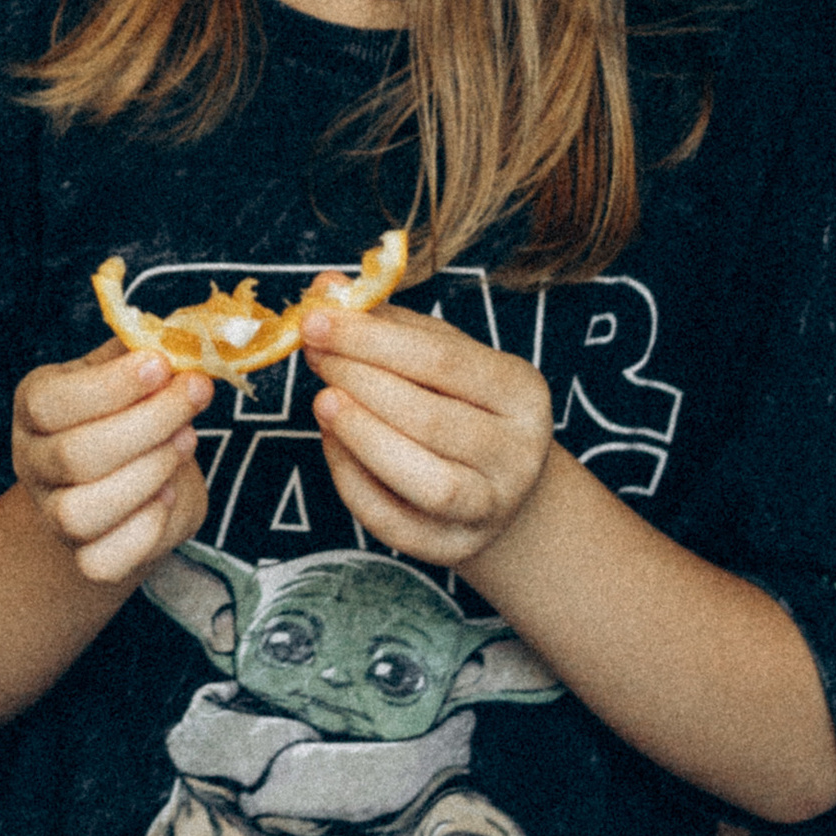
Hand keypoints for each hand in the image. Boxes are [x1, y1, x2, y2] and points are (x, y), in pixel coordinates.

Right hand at [11, 340, 211, 584]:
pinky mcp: (84, 556)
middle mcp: (33, 461)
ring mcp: (53, 514)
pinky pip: (104, 560)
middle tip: (195, 396)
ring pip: (82, 512)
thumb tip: (184, 334)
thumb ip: (145, 351)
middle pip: (76, 456)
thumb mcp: (132, 372)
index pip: (53, 402)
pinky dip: (145, 530)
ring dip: (147, 475)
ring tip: (184, 443)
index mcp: (35, 406)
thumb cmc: (131, 412)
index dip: (111, 386)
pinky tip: (168, 495)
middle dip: (148, 424)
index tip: (163, 366)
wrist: (130, 479)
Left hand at [302, 297, 553, 571]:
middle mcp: (517, 453)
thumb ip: (386, 322)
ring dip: (363, 438)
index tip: (317, 321)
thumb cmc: (459, 404)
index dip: (373, 341)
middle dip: (360, 382)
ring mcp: (491, 507)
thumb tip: (325, 287)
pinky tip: (333, 444)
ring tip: (322, 402)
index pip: (443, 362)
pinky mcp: (454, 548)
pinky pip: (396, 523)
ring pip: (427, 481)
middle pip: (432, 419)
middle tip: (315, 357)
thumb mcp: (437, 354)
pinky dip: (355, 483)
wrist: (497, 485)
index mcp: (521, 392)